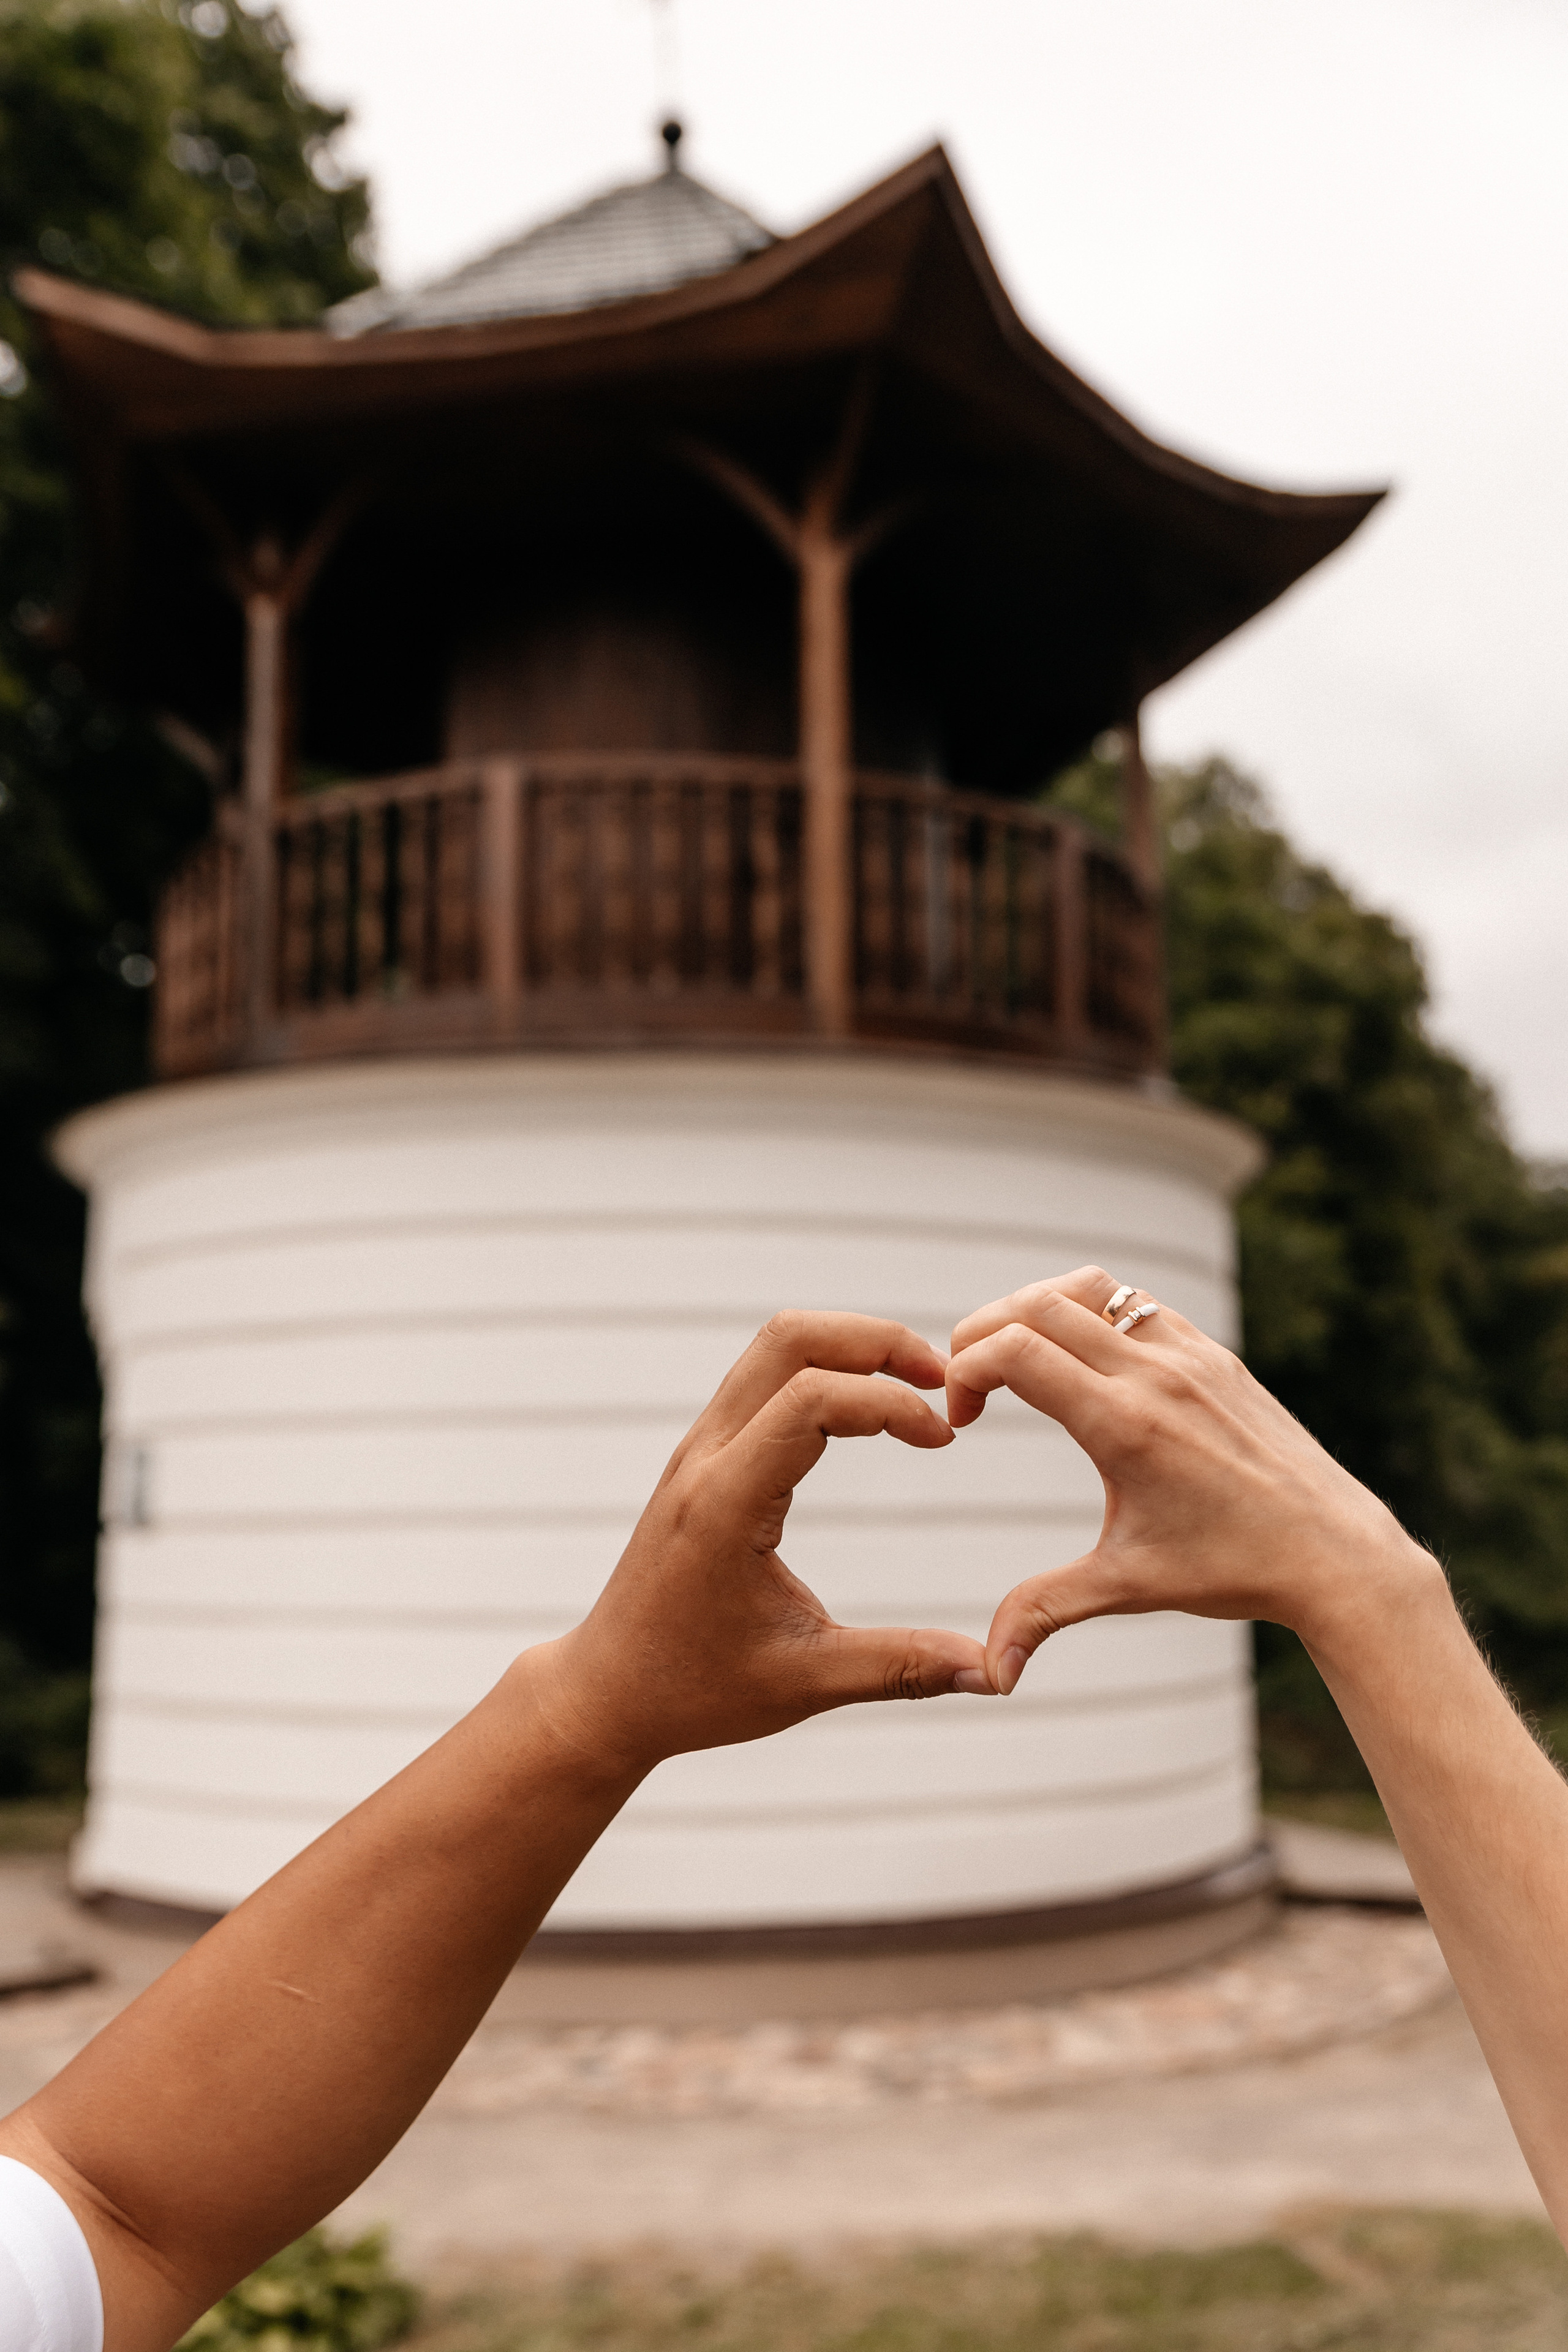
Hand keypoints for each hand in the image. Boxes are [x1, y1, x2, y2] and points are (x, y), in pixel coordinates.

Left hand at [538, 1310, 992, 1777]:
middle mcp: (703, 1459)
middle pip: (788, 1339)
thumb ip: (901, 1667)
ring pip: (771, 1348)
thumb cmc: (694, 1691)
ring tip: (914, 1386)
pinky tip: (864, 1409)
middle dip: (874, 1340)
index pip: (810, 1399)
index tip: (945, 1438)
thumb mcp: (805, 1683)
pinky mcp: (700, 1457)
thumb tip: (994, 1673)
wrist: (606, 1692)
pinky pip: (760, 1378)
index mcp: (723, 1504)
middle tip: (942, 1377)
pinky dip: (820, 1370)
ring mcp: (696, 1451)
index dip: (890, 1403)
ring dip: (847, 1347)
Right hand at [946, 1267, 1437, 1693]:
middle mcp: (1156, 1374)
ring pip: (1087, 1289)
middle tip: (970, 1385)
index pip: (1015, 1349)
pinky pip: (1134, 1303)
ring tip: (1017, 1360)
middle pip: (1037, 1306)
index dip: (964, 1369)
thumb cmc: (1233, 1570)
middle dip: (982, 1332)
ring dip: (1034, 1309)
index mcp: (1125, 1424)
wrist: (1336, 1554)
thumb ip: (1045, 1611)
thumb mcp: (1128, 1586)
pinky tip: (1082, 1362)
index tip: (961, 1418)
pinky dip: (1088, 1312)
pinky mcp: (1213, 1354)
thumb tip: (990, 1672)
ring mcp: (1189, 1355)